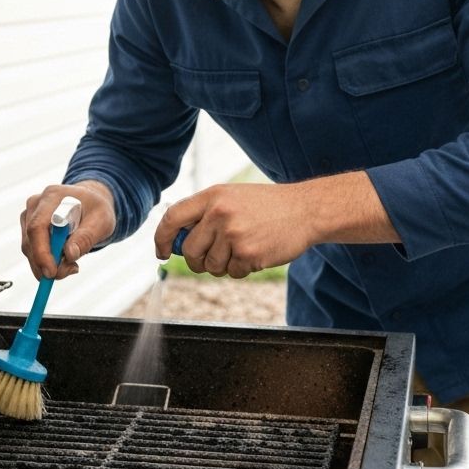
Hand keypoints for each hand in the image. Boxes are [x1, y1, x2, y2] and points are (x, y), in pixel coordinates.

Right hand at [21, 181, 115, 279]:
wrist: (90, 204)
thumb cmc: (96, 210)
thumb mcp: (101, 221)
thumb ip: (86, 237)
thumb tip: (69, 255)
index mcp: (53, 197)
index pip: (37, 227)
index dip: (42, 252)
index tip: (52, 273)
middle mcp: (36, 204)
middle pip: (30, 241)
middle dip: (46, 264)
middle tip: (70, 271)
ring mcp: (29, 215)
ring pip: (29, 249)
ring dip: (47, 265)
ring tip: (72, 264)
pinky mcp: (28, 227)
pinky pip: (32, 251)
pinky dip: (46, 262)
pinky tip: (64, 260)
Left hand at [154, 174, 399, 277]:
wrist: (306, 210)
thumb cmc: (267, 205)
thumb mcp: (232, 197)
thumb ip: (205, 214)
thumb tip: (178, 242)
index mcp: (212, 196)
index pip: (172, 218)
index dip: (162, 238)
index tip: (162, 252)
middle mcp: (219, 213)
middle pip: (190, 250)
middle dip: (198, 261)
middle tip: (213, 257)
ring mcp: (233, 234)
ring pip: (211, 266)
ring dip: (223, 265)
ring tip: (242, 249)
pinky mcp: (248, 254)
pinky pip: (232, 273)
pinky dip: (242, 269)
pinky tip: (256, 253)